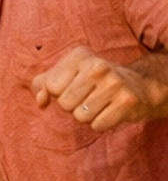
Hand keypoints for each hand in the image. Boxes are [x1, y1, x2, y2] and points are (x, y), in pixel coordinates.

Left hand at [31, 46, 164, 130]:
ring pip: (80, 116)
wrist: (139, 85)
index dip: (59, 93)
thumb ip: (43, 84)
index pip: (51, 87)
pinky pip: (97, 125)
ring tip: (99, 103)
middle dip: (72, 106)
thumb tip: (40, 100)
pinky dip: (101, 123)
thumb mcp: (66, 74)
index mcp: (79, 56)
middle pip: (65, 104)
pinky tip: (110, 110)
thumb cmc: (93, 81)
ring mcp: (114, 83)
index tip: (73, 87)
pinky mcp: (126, 101)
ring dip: (87, 116)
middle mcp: (97, 66)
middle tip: (88, 97)